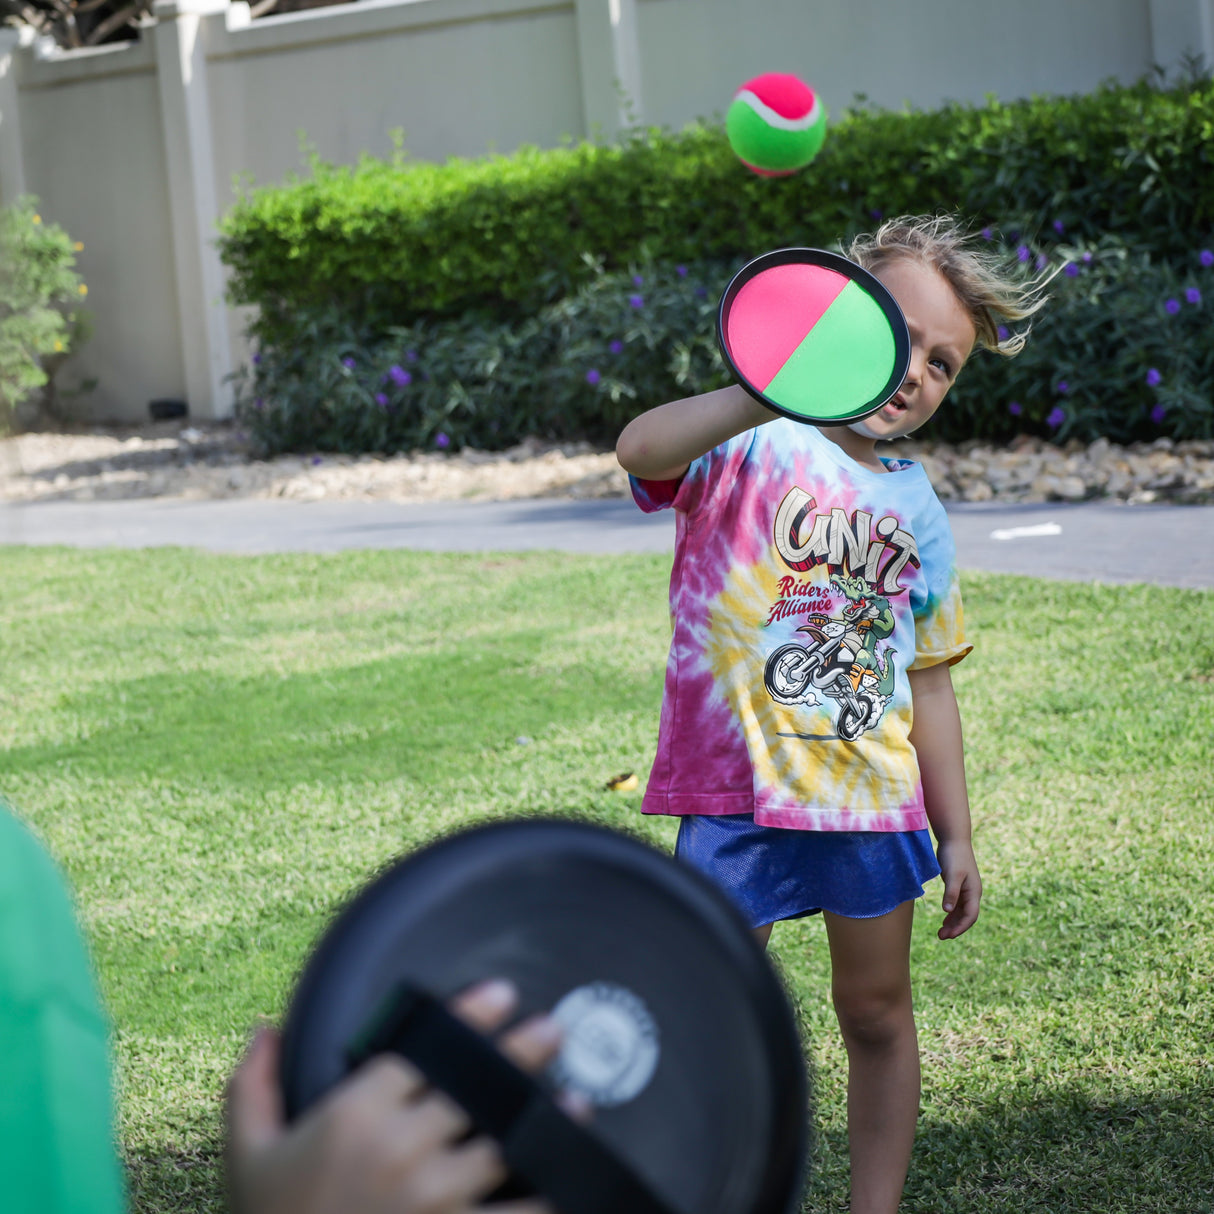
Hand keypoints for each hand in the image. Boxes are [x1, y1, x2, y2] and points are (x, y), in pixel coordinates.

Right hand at [226, 980, 559, 1213]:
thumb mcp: (246, 1153)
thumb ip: (253, 1085)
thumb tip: (264, 1026)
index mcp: (355, 1114)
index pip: (424, 1048)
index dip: (468, 1017)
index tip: (502, 995)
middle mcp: (400, 1147)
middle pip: (475, 1086)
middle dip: (520, 1054)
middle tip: (554, 1031)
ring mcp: (431, 1199)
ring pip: (503, 1143)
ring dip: (544, 1117)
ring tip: (576, 1099)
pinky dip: (543, 1198)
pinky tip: (569, 1180)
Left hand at [936, 838, 980, 939]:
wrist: (954, 839)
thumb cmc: (954, 856)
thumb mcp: (952, 874)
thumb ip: (951, 893)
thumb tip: (947, 911)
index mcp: (974, 892)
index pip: (970, 916)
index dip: (960, 927)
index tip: (948, 935)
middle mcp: (972, 893)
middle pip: (966, 916)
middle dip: (955, 928)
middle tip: (941, 937)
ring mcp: (966, 890)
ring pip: (961, 912)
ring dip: (952, 922)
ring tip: (941, 933)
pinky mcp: (959, 886)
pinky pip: (957, 905)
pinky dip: (951, 913)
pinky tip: (944, 919)